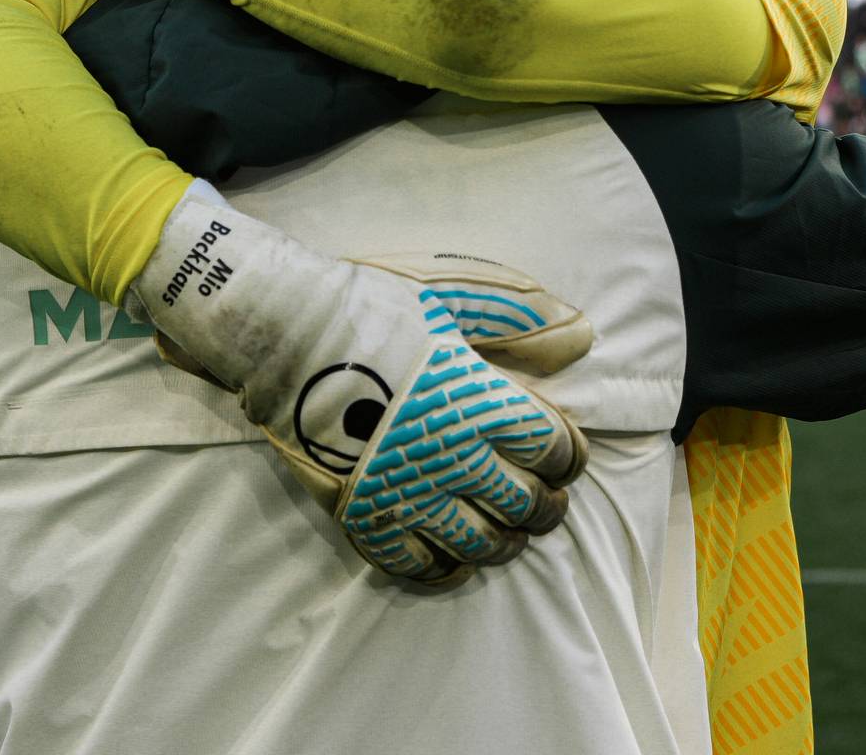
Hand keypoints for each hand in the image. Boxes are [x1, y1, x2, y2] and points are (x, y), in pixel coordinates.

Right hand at [135, 185, 591, 586]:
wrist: (284, 333)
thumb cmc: (370, 307)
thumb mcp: (452, 296)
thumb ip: (519, 319)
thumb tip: (581, 335)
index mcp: (482, 401)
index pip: (553, 449)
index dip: (568, 457)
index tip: (563, 453)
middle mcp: (454, 456)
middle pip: (526, 505)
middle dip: (546, 506)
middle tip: (543, 500)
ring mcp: (408, 491)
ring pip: (479, 544)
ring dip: (504, 543)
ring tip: (505, 532)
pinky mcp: (365, 514)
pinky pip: (416, 564)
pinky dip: (443, 567)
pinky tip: (450, 554)